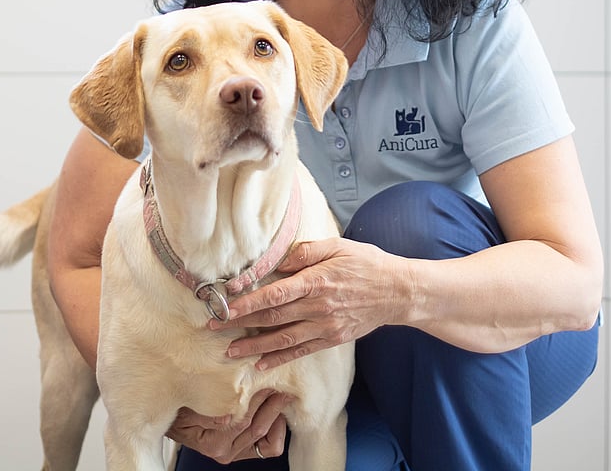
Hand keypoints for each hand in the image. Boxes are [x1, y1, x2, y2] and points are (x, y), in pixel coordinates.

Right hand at [166, 388, 290, 461]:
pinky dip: (276, 429)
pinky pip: (267, 447)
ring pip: (267, 439)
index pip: (243, 419)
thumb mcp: (188, 405)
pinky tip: (276, 410)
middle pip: (258, 428)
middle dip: (273, 403)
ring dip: (277, 415)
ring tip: (282, 393)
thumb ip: (207, 411)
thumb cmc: (180, 406)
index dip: (258, 398)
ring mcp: (235, 453)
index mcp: (213, 442)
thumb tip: (227, 416)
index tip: (268, 377)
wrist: (172, 417)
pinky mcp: (243, 450)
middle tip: (282, 381)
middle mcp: (225, 452)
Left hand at [210, 237, 398, 369]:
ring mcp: (325, 326)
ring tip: (230, 353)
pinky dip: (279, 359)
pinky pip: (301, 351)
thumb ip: (306, 252)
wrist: (397, 291)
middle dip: (240, 324)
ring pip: (282, 339)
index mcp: (316, 281)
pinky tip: (261, 364)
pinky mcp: (331, 339)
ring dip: (253, 347)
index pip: (274, 294)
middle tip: (213, 328)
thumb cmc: (366, 263)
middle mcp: (318, 307)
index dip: (248, 301)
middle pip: (272, 318)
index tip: (225, 305)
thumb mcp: (337, 246)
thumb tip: (278, 261)